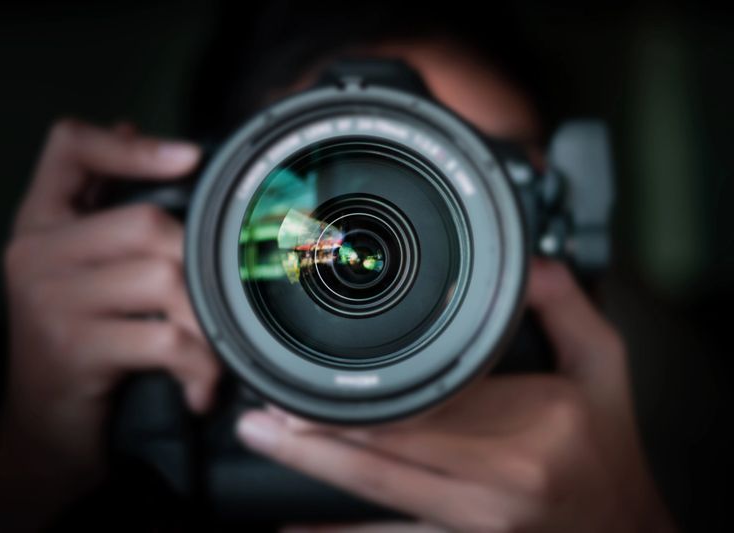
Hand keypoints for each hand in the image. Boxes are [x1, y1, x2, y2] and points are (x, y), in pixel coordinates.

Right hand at [0, 119, 219, 531]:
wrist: (44, 426)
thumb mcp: (82, 270)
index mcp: (41, 223)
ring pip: (164, 278)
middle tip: (220, 301)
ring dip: (206, 321)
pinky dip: (198, 365)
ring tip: (214, 351)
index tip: (189, 158)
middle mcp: (36, 252)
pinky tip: (200, 386)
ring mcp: (50, 299)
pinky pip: (165, 340)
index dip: (131, 145)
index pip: (70, 148)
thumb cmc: (79, 340)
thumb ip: (103, 205)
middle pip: (146, 222)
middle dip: (200, 264)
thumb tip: (134, 131)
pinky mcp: (74, 348)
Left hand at [236, 260, 674, 532]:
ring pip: (378, 498)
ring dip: (315, 471)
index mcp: (523, 437)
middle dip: (316, 436)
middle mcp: (491, 487)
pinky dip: (341, 532)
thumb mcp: (605, 367)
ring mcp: (472, 523)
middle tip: (261, 416)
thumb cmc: (612, 448)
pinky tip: (298, 525)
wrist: (627, 526)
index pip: (424, 411)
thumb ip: (564, 306)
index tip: (305, 387)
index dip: (357, 402)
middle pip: (385, 456)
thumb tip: (528, 260)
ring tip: (266, 444)